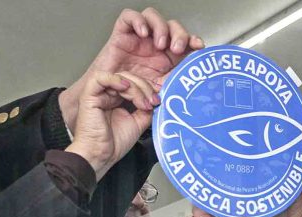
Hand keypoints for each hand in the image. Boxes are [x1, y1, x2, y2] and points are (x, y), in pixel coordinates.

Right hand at [59, 8, 204, 128]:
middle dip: (179, 34)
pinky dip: (138, 21)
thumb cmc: (125, 108)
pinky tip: (144, 33)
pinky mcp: (119, 37)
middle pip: (171, 27)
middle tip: (178, 48)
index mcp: (165, 61)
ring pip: (152, 17)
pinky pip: (128, 18)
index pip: (184, 43)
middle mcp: (152, 48)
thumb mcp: (157, 99)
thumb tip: (195, 86)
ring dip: (160, 26)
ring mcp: (136, 41)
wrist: (102, 115)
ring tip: (160, 43)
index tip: (199, 49)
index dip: (193, 41)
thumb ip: (173, 90)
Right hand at [64, 71, 156, 179]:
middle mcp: (108, 95)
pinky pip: (100, 78)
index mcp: (118, 101)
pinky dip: (115, 79)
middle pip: (129, 79)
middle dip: (145, 88)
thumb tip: (155, 99)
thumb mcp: (138, 123)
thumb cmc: (113, 144)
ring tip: (143, 103)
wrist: (100, 156)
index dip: (148, 89)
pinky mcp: (89, 96)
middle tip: (153, 101)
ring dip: (136, 87)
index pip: (135, 84)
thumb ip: (146, 109)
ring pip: (119, 77)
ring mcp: (99, 95)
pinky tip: (126, 87)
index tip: (158, 101)